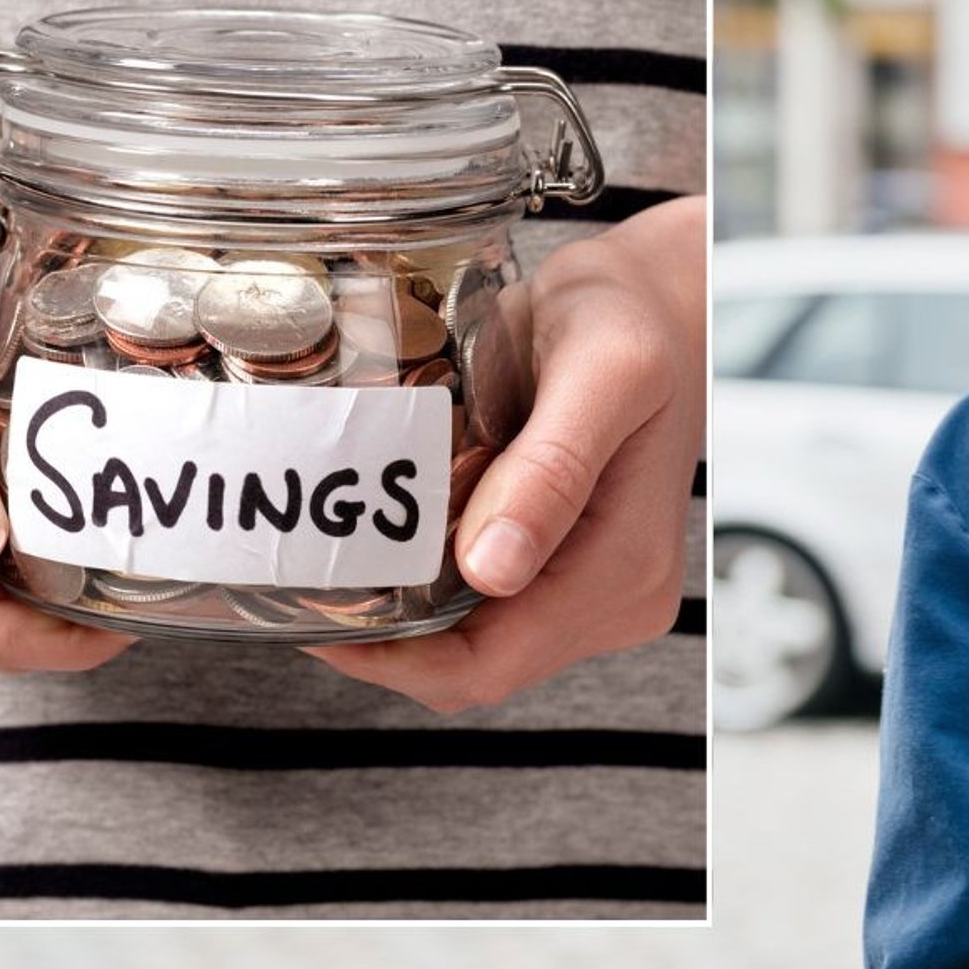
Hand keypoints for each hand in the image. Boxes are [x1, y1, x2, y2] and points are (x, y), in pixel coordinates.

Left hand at [306, 195, 705, 710]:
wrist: (659, 302)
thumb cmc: (632, 320)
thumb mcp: (601, 372)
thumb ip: (551, 470)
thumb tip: (494, 568)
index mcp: (624, 565)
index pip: (487, 665)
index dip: (389, 659)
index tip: (311, 608)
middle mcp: (619, 595)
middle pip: (474, 664)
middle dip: (386, 635)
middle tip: (309, 572)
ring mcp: (599, 589)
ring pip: (474, 640)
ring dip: (406, 609)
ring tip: (346, 549)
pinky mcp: (575, 568)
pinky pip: (488, 605)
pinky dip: (431, 582)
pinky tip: (398, 534)